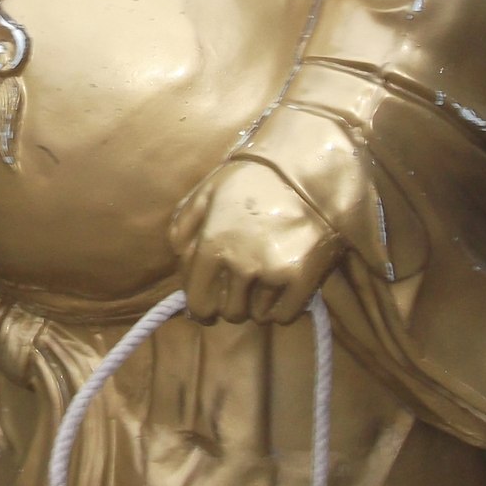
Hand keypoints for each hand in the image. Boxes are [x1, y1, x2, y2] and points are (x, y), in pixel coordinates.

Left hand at [170, 160, 343, 325]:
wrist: (306, 169)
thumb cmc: (252, 179)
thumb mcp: (207, 192)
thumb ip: (184, 226)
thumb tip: (179, 258)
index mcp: (212, 244)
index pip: (199, 301)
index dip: (201, 309)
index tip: (209, 309)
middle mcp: (240, 263)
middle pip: (230, 312)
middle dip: (232, 303)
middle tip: (241, 288)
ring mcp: (272, 273)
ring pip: (257, 315)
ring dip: (257, 304)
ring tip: (264, 279)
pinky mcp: (302, 278)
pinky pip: (284, 315)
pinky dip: (282, 308)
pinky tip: (282, 288)